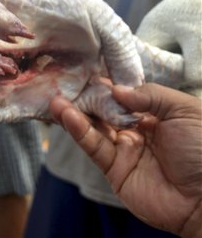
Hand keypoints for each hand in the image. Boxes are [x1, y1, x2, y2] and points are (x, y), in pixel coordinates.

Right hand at [50, 83, 201, 237]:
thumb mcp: (183, 110)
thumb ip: (150, 95)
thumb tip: (117, 90)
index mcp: (153, 113)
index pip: (122, 95)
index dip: (105, 83)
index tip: (85, 69)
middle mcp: (135, 129)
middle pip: (103, 110)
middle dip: (84, 96)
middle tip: (63, 82)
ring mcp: (124, 149)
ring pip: (93, 127)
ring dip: (74, 112)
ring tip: (56, 98)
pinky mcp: (115, 170)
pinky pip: (94, 147)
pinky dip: (79, 130)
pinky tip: (67, 115)